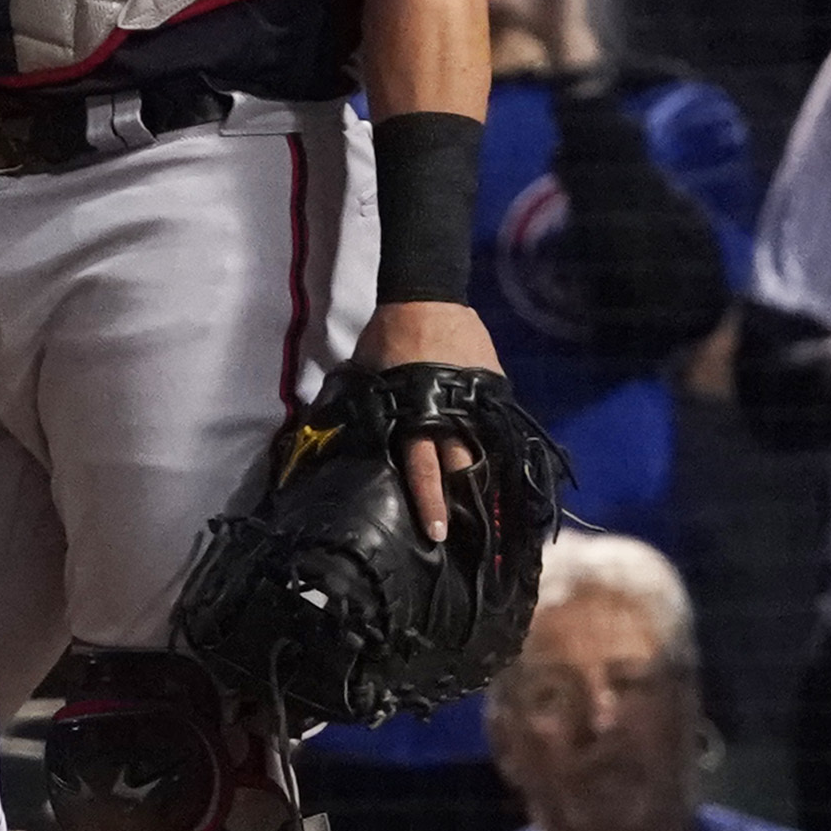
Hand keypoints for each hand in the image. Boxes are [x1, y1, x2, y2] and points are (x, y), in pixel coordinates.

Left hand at [350, 297, 503, 542]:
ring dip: (486, 477)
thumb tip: (329, 433)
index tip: (437, 532)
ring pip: (485, 447)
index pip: (422, 466)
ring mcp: (476, 397)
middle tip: (472, 534)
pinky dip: (496, 442)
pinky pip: (495, 420)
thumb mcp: (366, 375)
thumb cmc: (387, 336)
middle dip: (465, 499)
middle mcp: (448, 411)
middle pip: (461, 464)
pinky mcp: (493, 382)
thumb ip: (360, 406)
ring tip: (493, 510)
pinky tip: (501, 465)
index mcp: (413, 413)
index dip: (430, 500)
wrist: (426, 296)